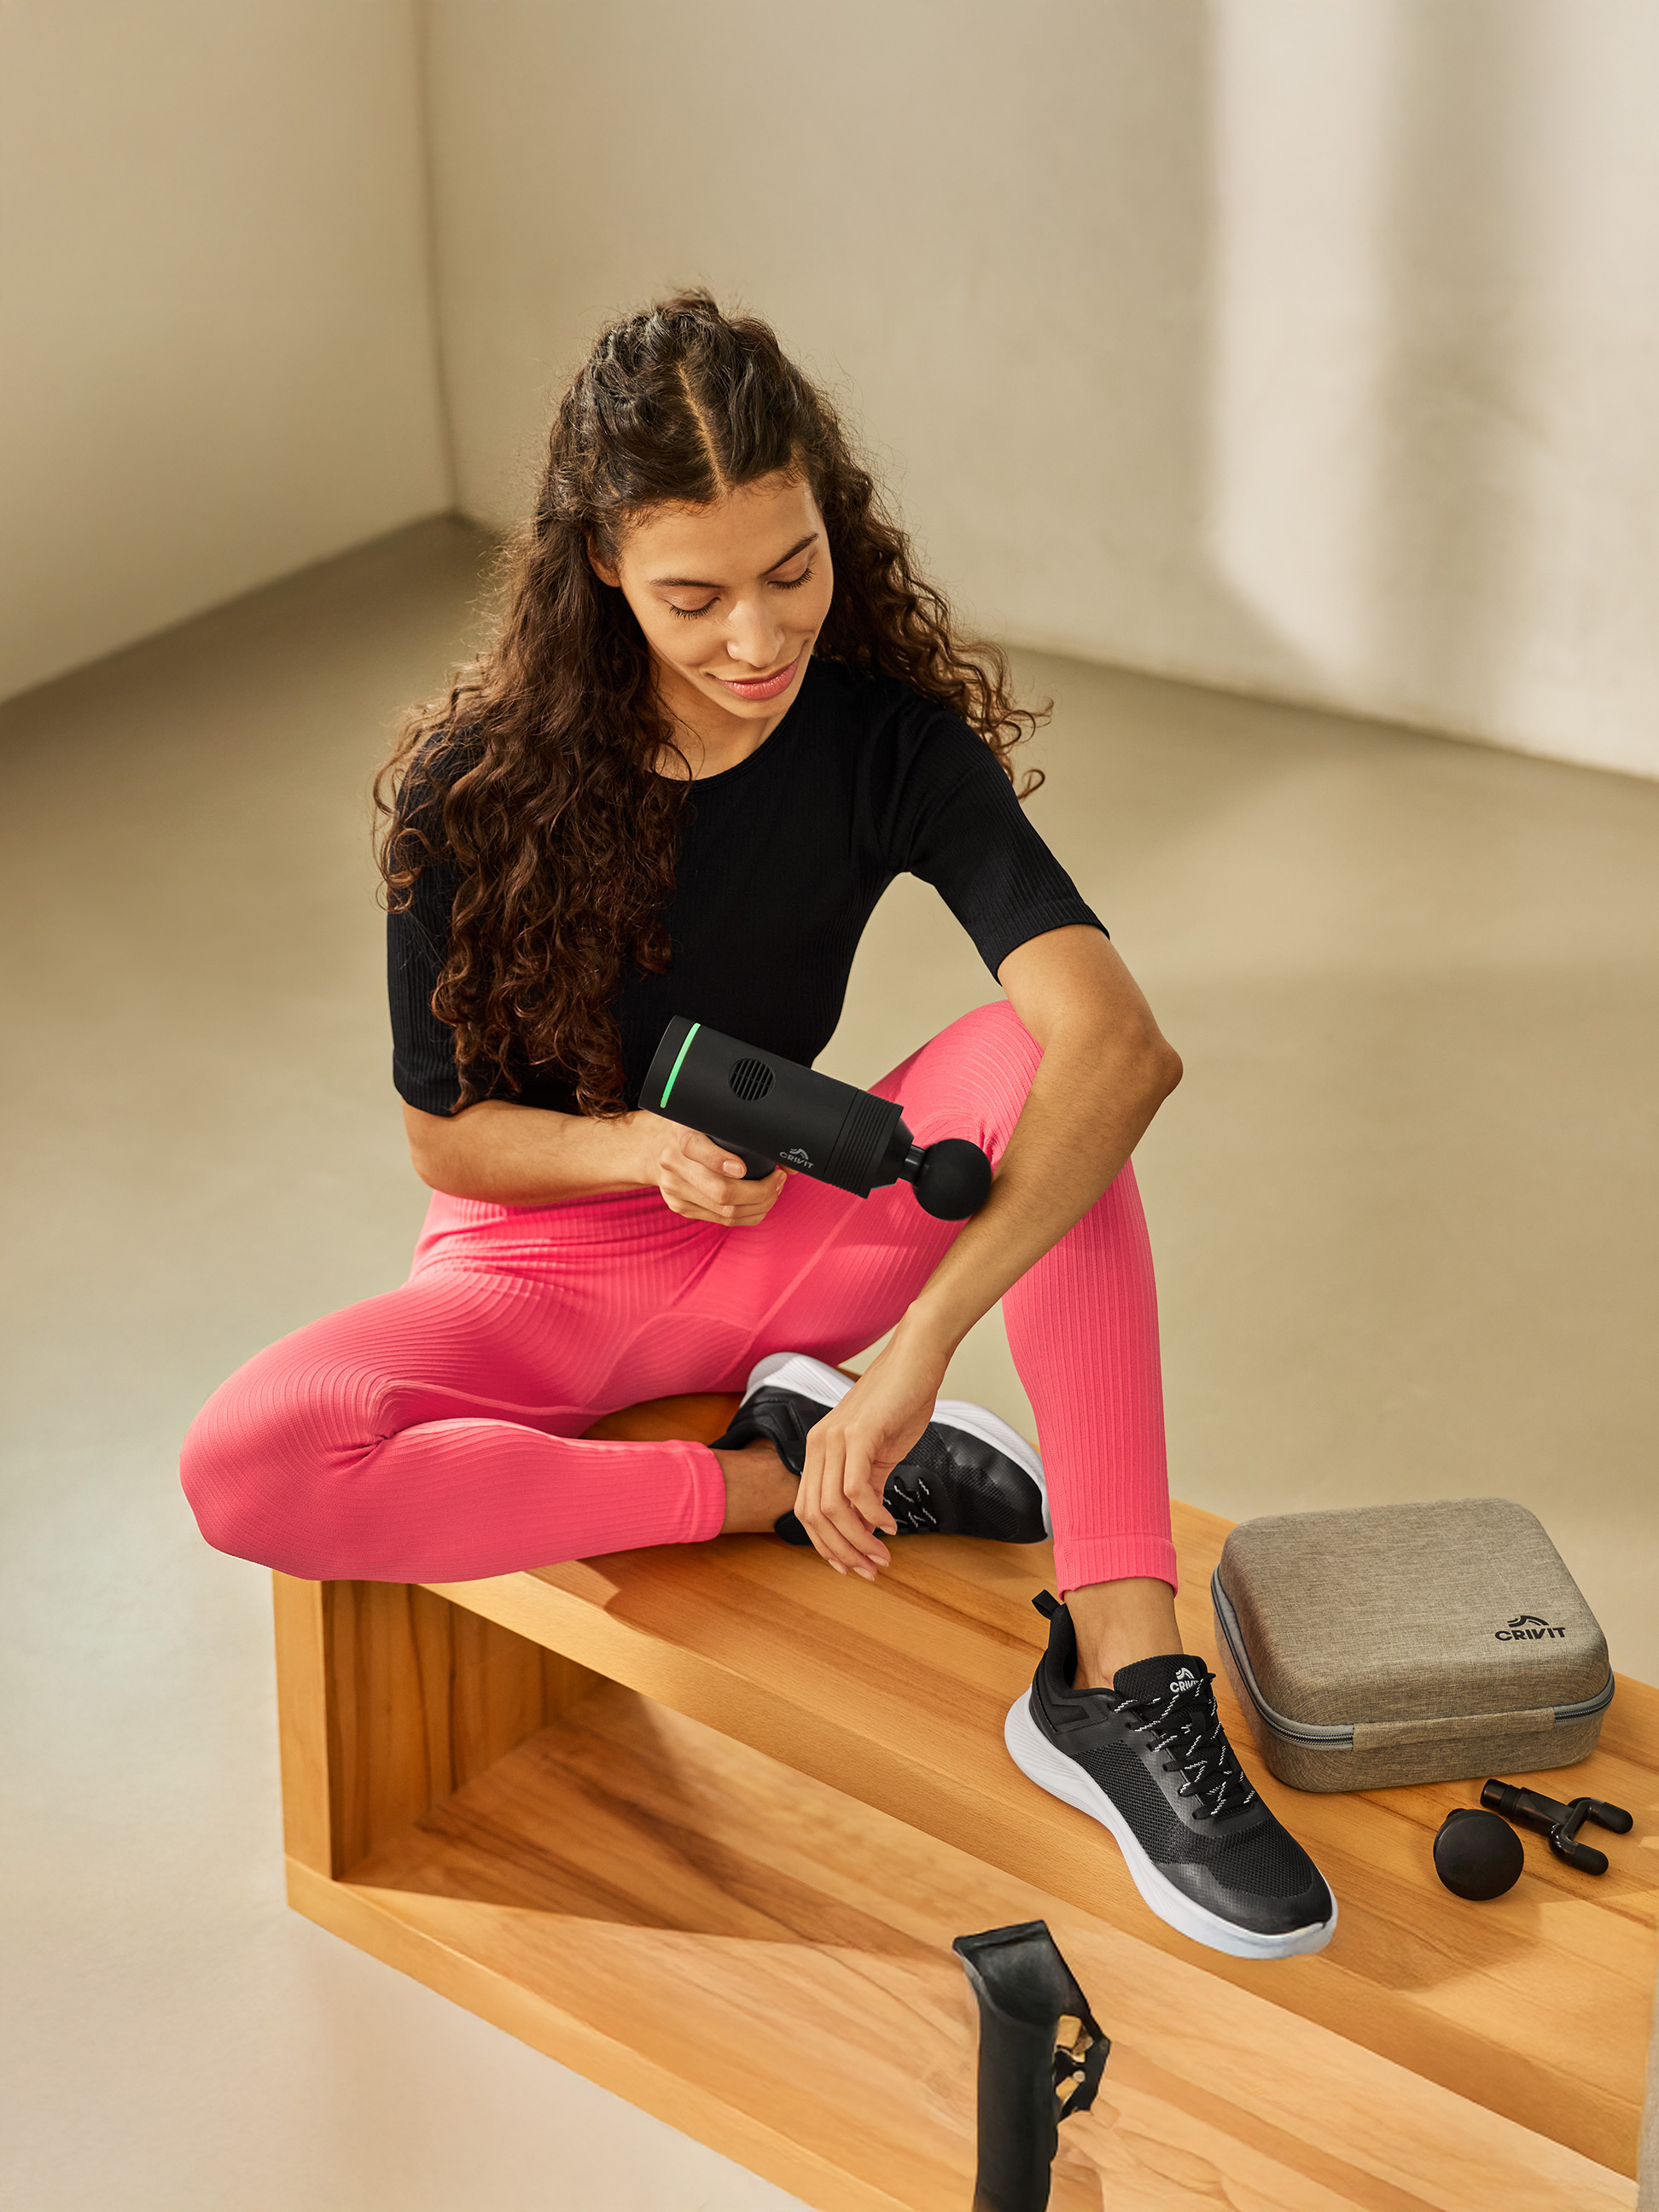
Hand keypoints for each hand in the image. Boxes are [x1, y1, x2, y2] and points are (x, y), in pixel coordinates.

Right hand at [644, 1115, 786, 1225]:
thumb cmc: (693, 1130)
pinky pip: (722, 1220)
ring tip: (774, 1191)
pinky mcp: (680, 1207)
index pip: (694, 1147)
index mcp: (680, 1134)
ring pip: (725, 1211)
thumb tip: (787, 1161)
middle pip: (719, 1190)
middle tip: (778, 1180)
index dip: (720, 1161)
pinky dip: (749, 1214)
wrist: (652, 1147)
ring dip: (760, 1205)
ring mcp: (675, 1189)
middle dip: (759, 1192)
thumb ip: (741, 1129)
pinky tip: (760, 1203)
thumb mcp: (708, 1118)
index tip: (743, 1167)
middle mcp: (673, 1162)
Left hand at [793, 1326, 951, 1578]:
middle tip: (870, 1570)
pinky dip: (872, 1515)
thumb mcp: (879, 1453)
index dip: (825, 1545)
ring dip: (858, 1540)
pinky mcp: (859, 1433)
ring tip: (882, 1557)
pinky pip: (855, 1488)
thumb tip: (867, 1528)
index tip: (851, 1567)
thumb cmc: (901, 1402)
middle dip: (841, 1552)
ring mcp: (835, 1438)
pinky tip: (890, 1526)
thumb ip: (869, 1487)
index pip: (807, 1510)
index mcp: (819, 1450)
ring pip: (831, 1507)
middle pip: (813, 1515)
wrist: (917, 1358)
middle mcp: (818, 1445)